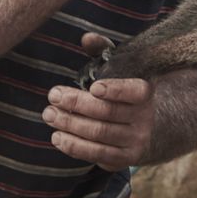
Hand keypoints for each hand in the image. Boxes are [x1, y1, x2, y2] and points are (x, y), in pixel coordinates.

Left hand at [43, 33, 155, 170]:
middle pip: (108, 113)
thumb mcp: (119, 66)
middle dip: (77, 104)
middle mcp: (144, 118)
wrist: (147, 126)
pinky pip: (97, 155)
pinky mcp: (124, 159)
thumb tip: (85, 38)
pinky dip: (75, 147)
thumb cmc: (124, 90)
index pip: (133, 91)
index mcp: (145, 92)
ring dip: (71, 125)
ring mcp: (135, 141)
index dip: (115, 90)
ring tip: (49, 115)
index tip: (93, 86)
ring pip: (100, 134)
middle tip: (53, 96)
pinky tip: (57, 137)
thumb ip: (102, 50)